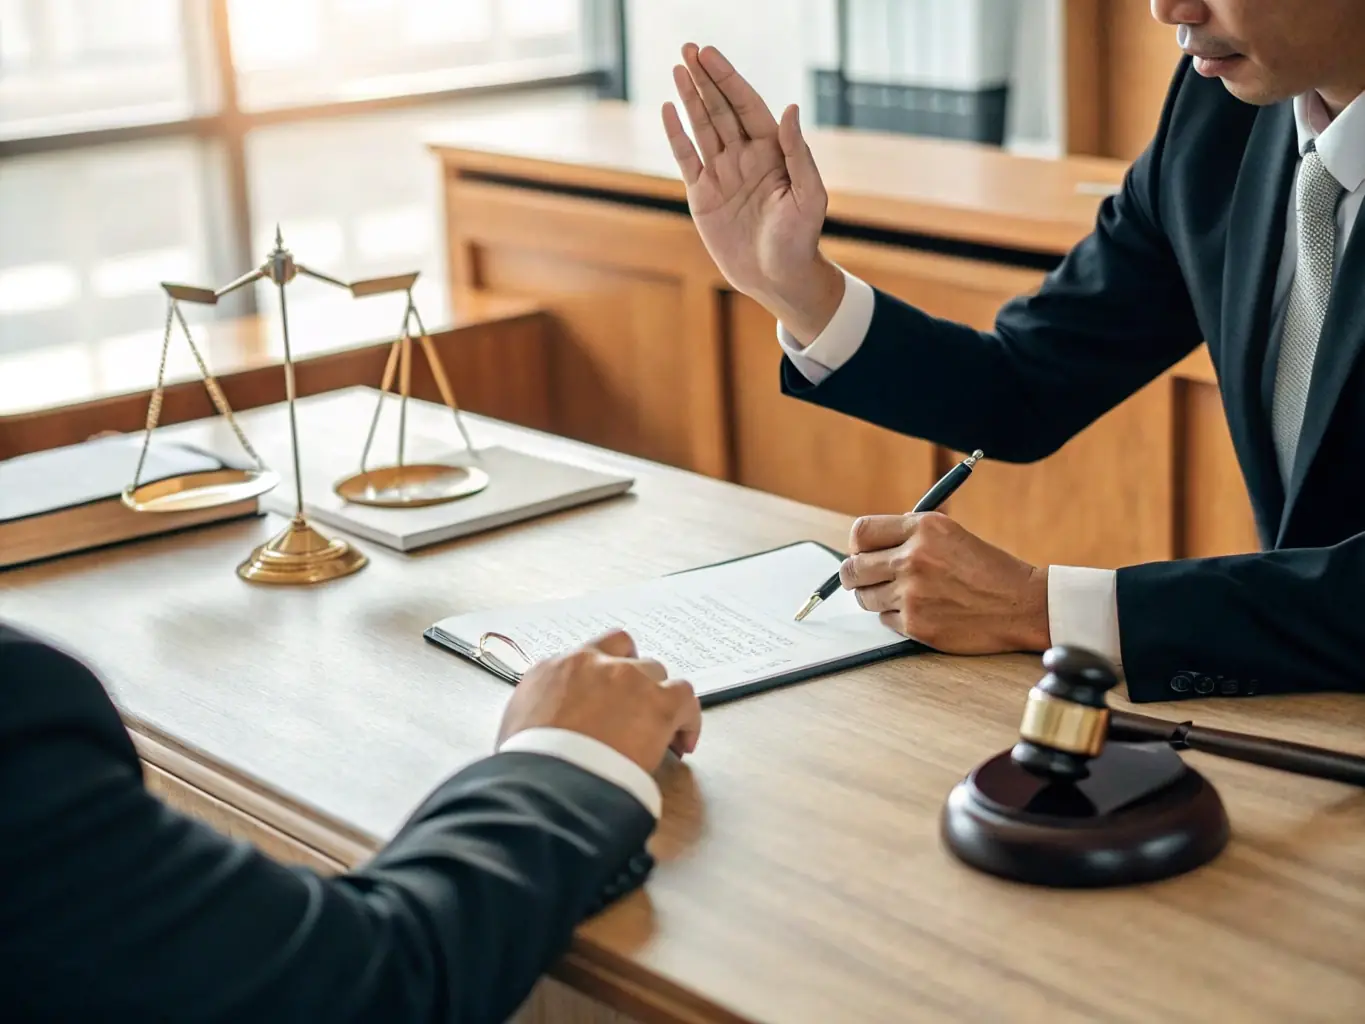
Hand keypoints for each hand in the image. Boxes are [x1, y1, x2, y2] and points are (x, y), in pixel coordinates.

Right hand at [497, 630, 701, 773]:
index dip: (600, 674)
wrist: (548, 781)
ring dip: (658, 697)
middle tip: (635, 706)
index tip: (605, 695)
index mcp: (552, 670)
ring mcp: (628, 678)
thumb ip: (534, 716)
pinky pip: (686, 698)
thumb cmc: (528, 765)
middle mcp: (592, 663)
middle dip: (632, 677)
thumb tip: (543, 732)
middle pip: (624, 654)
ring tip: (660, 728)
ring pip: (656, 673)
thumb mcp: (514, 731)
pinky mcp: (659, 703)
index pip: (584, 657)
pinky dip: (688, 719)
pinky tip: (683, 741)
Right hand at [661, 43, 844, 342]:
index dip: (729, 79)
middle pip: (722, 109)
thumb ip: (798, 152)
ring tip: (678, 68)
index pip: (747, 105)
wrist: (777, 278)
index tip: (710, 55)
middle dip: (706, 79)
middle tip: (689, 49)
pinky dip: (677, 135)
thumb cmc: (800, 239)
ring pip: (703, 127)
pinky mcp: (702, 195)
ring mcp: (722, 174)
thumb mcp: (809, 196)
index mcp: (772, 151)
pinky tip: (668, 110)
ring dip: (690, 98)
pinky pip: (686, 158)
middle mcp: (745, 156)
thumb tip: (790, 109)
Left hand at [840, 513, 1050, 654]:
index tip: (861, 553)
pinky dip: (898, 617)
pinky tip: (923, 611)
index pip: (861, 532)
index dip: (857, 545)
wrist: (1021, 605)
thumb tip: (871, 543)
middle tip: (863, 579)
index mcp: (922, 528)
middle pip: (853, 568)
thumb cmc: (989, 570)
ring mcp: (912, 593)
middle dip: (854, 575)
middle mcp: (913, 558)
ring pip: (866, 597)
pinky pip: (885, 620)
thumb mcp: (950, 533)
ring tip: (903, 595)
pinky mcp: (916, 624)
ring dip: (876, 597)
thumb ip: (911, 533)